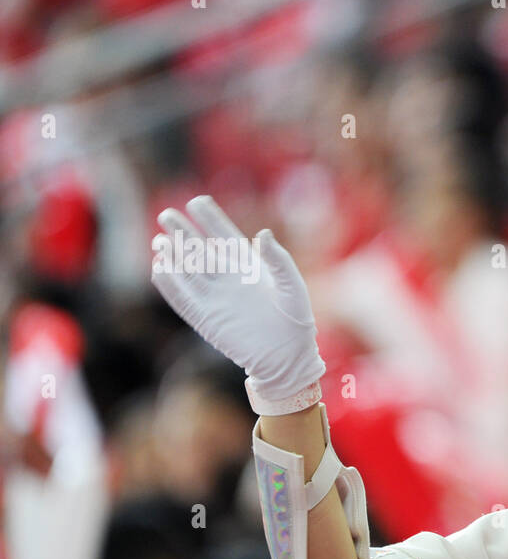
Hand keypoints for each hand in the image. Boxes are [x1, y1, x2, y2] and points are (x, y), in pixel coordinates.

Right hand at [152, 195, 324, 405]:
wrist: (288, 357)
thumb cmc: (296, 320)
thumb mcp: (292, 286)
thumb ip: (278, 260)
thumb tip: (262, 233)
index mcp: (249, 267)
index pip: (224, 237)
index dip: (210, 219)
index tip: (197, 201)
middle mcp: (228, 279)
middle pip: (200, 250)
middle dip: (183, 233)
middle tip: (167, 214)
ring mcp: (215, 298)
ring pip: (188, 272)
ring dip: (173, 256)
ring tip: (160, 241)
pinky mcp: (206, 319)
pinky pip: (183, 299)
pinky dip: (171, 285)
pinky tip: (159, 269)